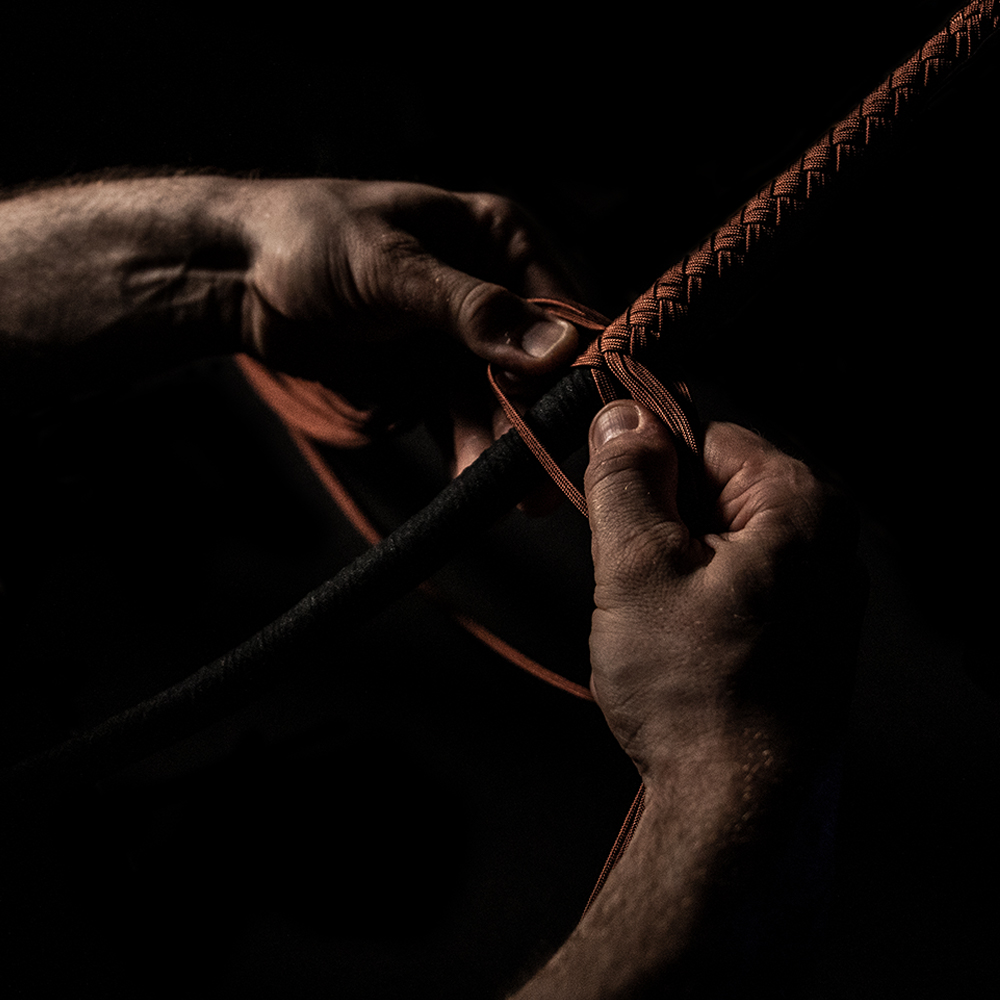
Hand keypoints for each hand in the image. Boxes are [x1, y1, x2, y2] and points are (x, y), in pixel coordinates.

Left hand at [239, 179, 580, 470]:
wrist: (240, 276)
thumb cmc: (313, 240)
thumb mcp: (393, 267)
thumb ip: (472, 309)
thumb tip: (555, 351)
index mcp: (500, 240)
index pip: (563, 308)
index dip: (576, 365)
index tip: (577, 418)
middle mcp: (495, 292)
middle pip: (538, 367)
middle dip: (539, 421)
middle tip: (543, 477)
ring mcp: (465, 342)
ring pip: (503, 403)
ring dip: (504, 447)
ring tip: (508, 495)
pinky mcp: (434, 380)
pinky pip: (462, 421)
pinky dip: (468, 452)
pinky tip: (470, 483)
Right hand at [584, 401, 860, 784]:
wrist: (735, 808)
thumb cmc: (693, 690)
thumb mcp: (637, 567)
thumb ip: (625, 479)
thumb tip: (620, 418)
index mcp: (801, 504)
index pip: (705, 437)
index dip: (643, 460)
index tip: (600, 493)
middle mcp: (827, 540)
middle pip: (715, 487)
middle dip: (656, 518)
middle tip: (624, 573)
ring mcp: (820, 591)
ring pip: (719, 538)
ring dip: (671, 563)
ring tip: (650, 618)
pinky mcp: (804, 632)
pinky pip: (737, 582)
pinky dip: (695, 596)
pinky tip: (675, 641)